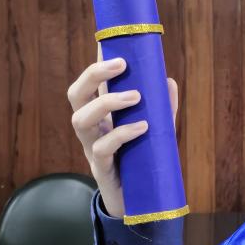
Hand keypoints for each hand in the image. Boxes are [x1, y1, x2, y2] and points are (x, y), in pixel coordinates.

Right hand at [67, 57, 178, 218]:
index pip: (93, 82)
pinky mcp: (100, 168)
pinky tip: (142, 127)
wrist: (139, 203)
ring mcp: (91, 147)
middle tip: (121, 64)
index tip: (106, 40)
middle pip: (76, 94)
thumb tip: (168, 80)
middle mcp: (91, 127)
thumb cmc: (143, 161)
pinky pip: (102, 148)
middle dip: (93, 74)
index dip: (96, 61)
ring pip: (80, 118)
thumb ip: (163, 107)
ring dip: (107, 102)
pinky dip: (121, 133)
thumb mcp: (157, 130)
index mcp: (102, 114)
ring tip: (136, 97)